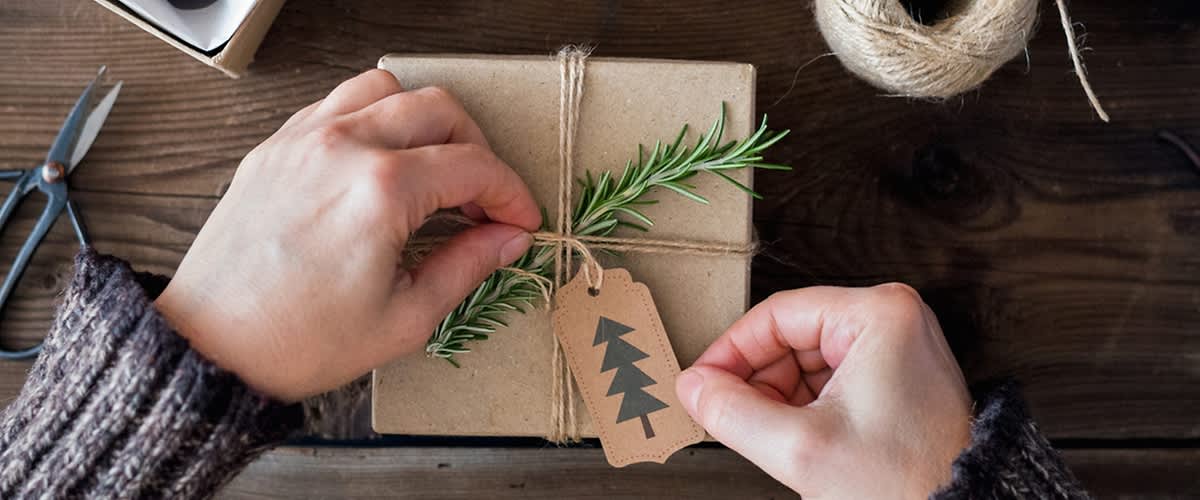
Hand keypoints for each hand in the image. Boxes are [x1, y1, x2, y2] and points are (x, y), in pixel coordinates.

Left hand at [155, 70, 540, 401]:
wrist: (213, 347)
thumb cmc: (298, 341)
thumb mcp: (405, 318)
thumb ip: (467, 265)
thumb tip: (507, 239)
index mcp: (380, 190)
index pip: (474, 166)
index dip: (510, 193)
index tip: (519, 220)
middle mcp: (342, 148)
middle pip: (438, 110)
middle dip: (477, 150)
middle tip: (481, 199)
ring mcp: (303, 140)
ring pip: (386, 90)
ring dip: (423, 120)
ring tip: (432, 168)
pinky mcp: (275, 147)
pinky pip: (336, 103)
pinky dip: (372, 120)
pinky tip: (380, 164)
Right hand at [675, 284, 971, 498]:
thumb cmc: (905, 483)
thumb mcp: (800, 449)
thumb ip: (733, 412)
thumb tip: (694, 387)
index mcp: (879, 315)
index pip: (777, 315)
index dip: (730, 351)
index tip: (702, 382)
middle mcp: (893, 322)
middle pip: (791, 337)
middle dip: (755, 380)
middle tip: (726, 414)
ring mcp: (897, 350)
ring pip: (806, 361)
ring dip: (776, 397)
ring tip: (765, 435)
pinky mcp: (896, 379)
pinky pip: (830, 380)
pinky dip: (802, 407)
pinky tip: (792, 437)